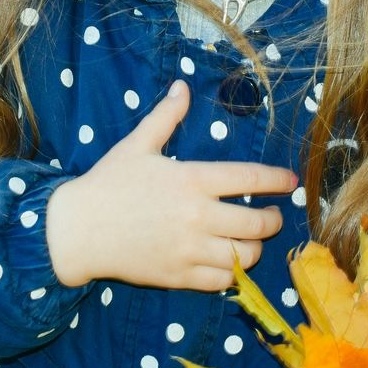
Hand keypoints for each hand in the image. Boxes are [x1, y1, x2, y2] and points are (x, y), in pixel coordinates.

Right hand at [46, 81, 297, 291]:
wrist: (77, 231)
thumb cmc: (108, 184)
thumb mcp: (137, 145)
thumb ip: (166, 116)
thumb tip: (183, 86)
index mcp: (191, 180)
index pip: (251, 178)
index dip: (278, 180)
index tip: (291, 181)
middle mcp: (197, 216)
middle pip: (257, 223)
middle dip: (274, 219)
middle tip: (273, 214)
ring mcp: (190, 250)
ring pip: (245, 256)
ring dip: (257, 248)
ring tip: (253, 240)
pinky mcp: (179, 277)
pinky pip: (222, 281)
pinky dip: (234, 273)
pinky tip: (232, 262)